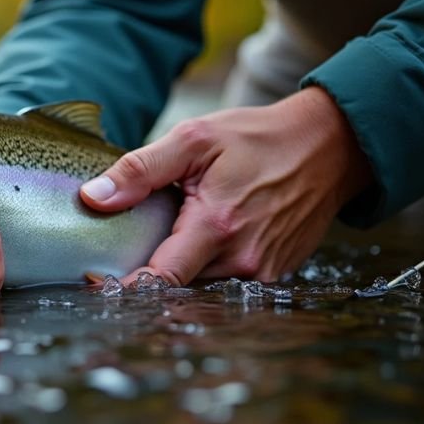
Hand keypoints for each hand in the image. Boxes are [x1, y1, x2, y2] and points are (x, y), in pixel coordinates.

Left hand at [80, 87, 372, 285]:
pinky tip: (207, 234)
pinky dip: (208, 263)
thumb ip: (140, 170)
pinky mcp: (275, 273)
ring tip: (174, 230)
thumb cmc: (259, 138)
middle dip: (150, 268)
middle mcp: (242, 259)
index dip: (123, 285)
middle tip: (131, 242)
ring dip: (181, 265)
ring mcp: (262, 271)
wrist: (330, 146)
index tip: (95, 281)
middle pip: (176, 285)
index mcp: (216, 226)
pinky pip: (227, 279)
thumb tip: (92, 198)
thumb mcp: (194, 138)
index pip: (159, 279)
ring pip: (200, 284)